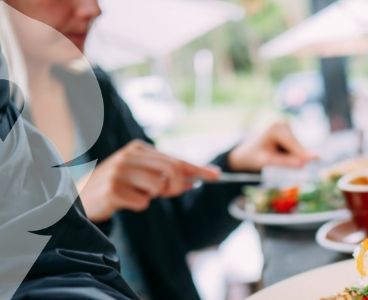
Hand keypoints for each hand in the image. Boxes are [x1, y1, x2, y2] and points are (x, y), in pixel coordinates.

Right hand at [77, 140, 219, 221]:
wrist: (81, 198)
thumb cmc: (118, 186)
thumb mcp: (142, 175)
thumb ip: (167, 175)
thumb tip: (195, 179)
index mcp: (138, 148)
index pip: (175, 159)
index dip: (197, 168)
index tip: (216, 175)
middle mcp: (128, 156)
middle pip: (171, 171)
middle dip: (178, 186)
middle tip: (171, 193)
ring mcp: (119, 172)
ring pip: (158, 187)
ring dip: (153, 196)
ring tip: (137, 194)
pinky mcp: (112, 190)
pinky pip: (142, 202)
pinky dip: (139, 205)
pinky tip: (124, 201)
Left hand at [228, 122, 315, 171]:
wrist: (247, 151)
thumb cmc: (254, 156)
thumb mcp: (267, 161)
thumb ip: (284, 162)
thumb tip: (302, 164)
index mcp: (274, 129)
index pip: (292, 144)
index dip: (303, 153)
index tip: (318, 158)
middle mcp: (282, 124)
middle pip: (297, 145)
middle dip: (298, 157)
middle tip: (296, 167)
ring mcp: (287, 125)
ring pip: (298, 146)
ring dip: (294, 155)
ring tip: (277, 158)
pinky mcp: (291, 130)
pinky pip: (296, 145)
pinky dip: (293, 153)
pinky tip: (281, 153)